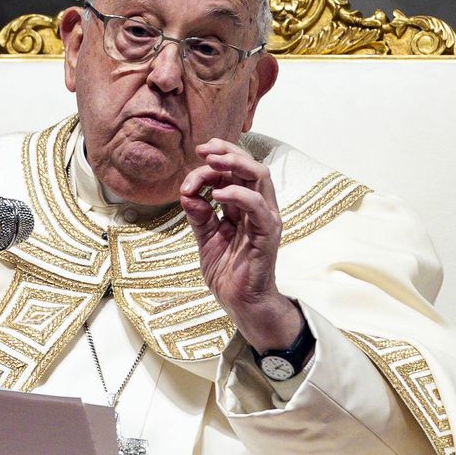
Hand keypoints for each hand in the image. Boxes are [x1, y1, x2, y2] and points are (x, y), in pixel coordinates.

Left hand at [179, 139, 301, 351]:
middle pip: (250, 166)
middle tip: (203, 151)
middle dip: (227, 152)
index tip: (194, 158)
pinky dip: (237, 194)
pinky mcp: (267, 234)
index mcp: (244, 207)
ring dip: (235, 163)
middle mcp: (259, 208)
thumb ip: (199, 215)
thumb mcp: (205, 238)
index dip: (216, 160)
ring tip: (211, 162)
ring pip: (260, 177)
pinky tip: (216, 194)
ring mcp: (266, 219)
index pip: (235, 171)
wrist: (240, 303)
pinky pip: (258, 206)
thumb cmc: (228, 273)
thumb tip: (188, 193)